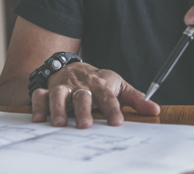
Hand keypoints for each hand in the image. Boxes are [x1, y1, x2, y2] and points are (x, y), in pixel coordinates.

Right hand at [30, 62, 159, 128]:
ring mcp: (64, 87)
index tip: (117, 123)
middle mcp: (82, 86)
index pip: (109, 97)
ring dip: (58, 108)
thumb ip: (136, 99)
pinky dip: (38, 106)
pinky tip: (39, 119)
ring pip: (59, 94)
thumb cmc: (99, 81)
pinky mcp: (48, 90)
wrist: (73, 66)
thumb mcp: (119, 86)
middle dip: (84, 110)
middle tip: (86, 126)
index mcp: (101, 84)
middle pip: (83, 96)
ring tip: (59, 124)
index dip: (113, 109)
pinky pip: (39, 96)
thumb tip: (155, 110)